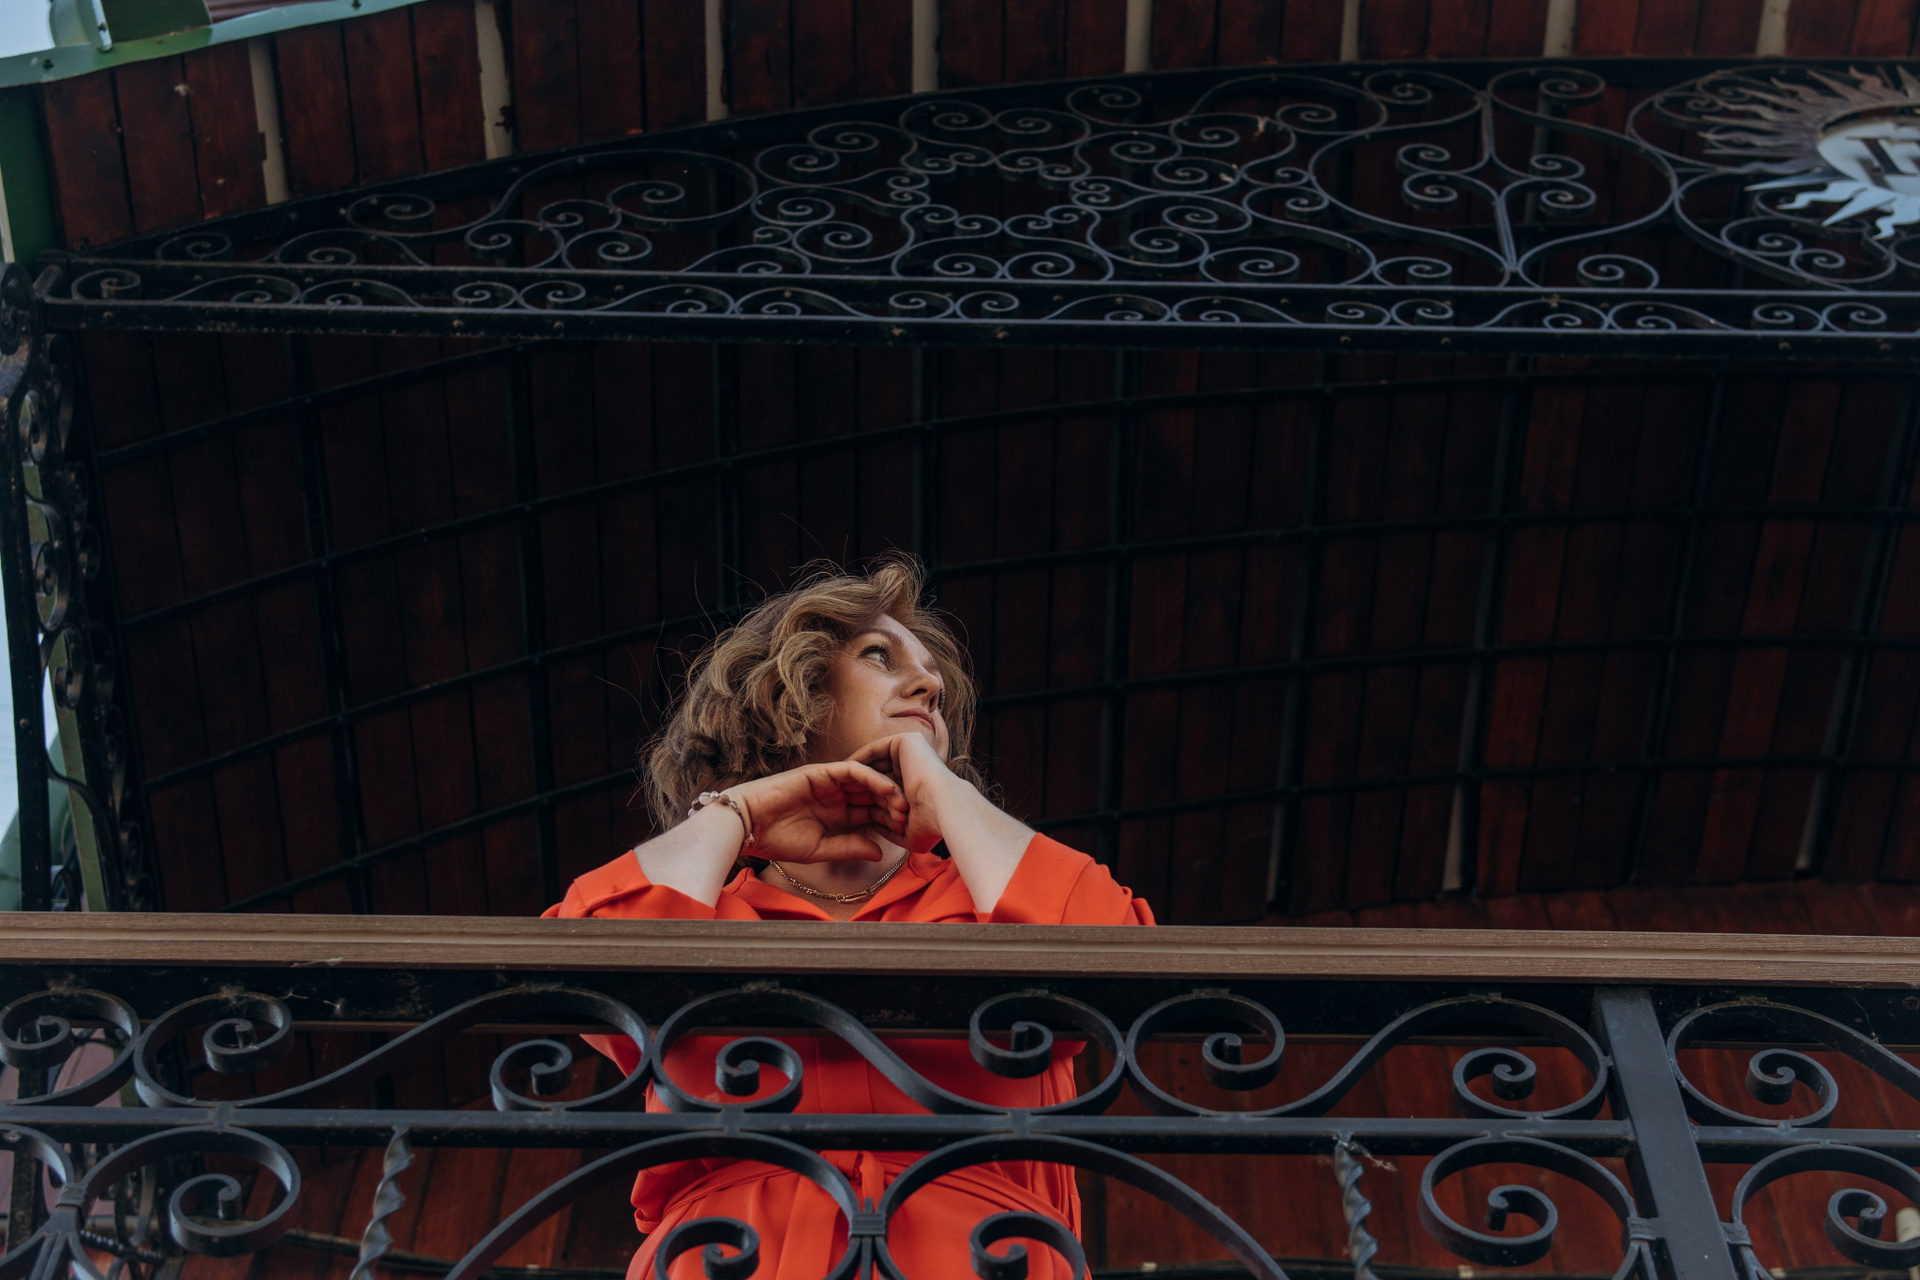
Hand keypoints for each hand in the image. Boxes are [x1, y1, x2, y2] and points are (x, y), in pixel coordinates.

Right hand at [731, 761, 908, 864]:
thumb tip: (880, 853)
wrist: (748, 825)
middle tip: (912, 815)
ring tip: (904, 802)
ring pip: (867, 781)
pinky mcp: (821, 772)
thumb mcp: (821, 848)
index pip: (870, 815)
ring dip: (887, 790)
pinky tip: (887, 789)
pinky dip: (871, 777)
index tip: (907, 833)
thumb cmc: (778, 840)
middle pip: (872, 796)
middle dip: (893, 804)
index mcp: (838, 816)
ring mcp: (829, 783)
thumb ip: (850, 847)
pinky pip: (852, 771)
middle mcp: (837, 797)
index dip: (889, 822)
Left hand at [845, 733, 957, 852]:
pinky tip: (842, 773)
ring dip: (855, 771)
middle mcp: (917, 763)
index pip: (889, 788)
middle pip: (880, 772)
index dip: (869, 799)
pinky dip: (858, 760)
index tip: (849, 810)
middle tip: (835, 793)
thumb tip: (871, 832)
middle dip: (858, 784)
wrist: (943, 808)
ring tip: (834, 782)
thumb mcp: (906, 832)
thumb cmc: (930, 826)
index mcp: (921, 782)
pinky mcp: (905, 742)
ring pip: (876, 761)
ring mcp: (912, 750)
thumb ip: (888, 829)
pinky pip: (874, 750)